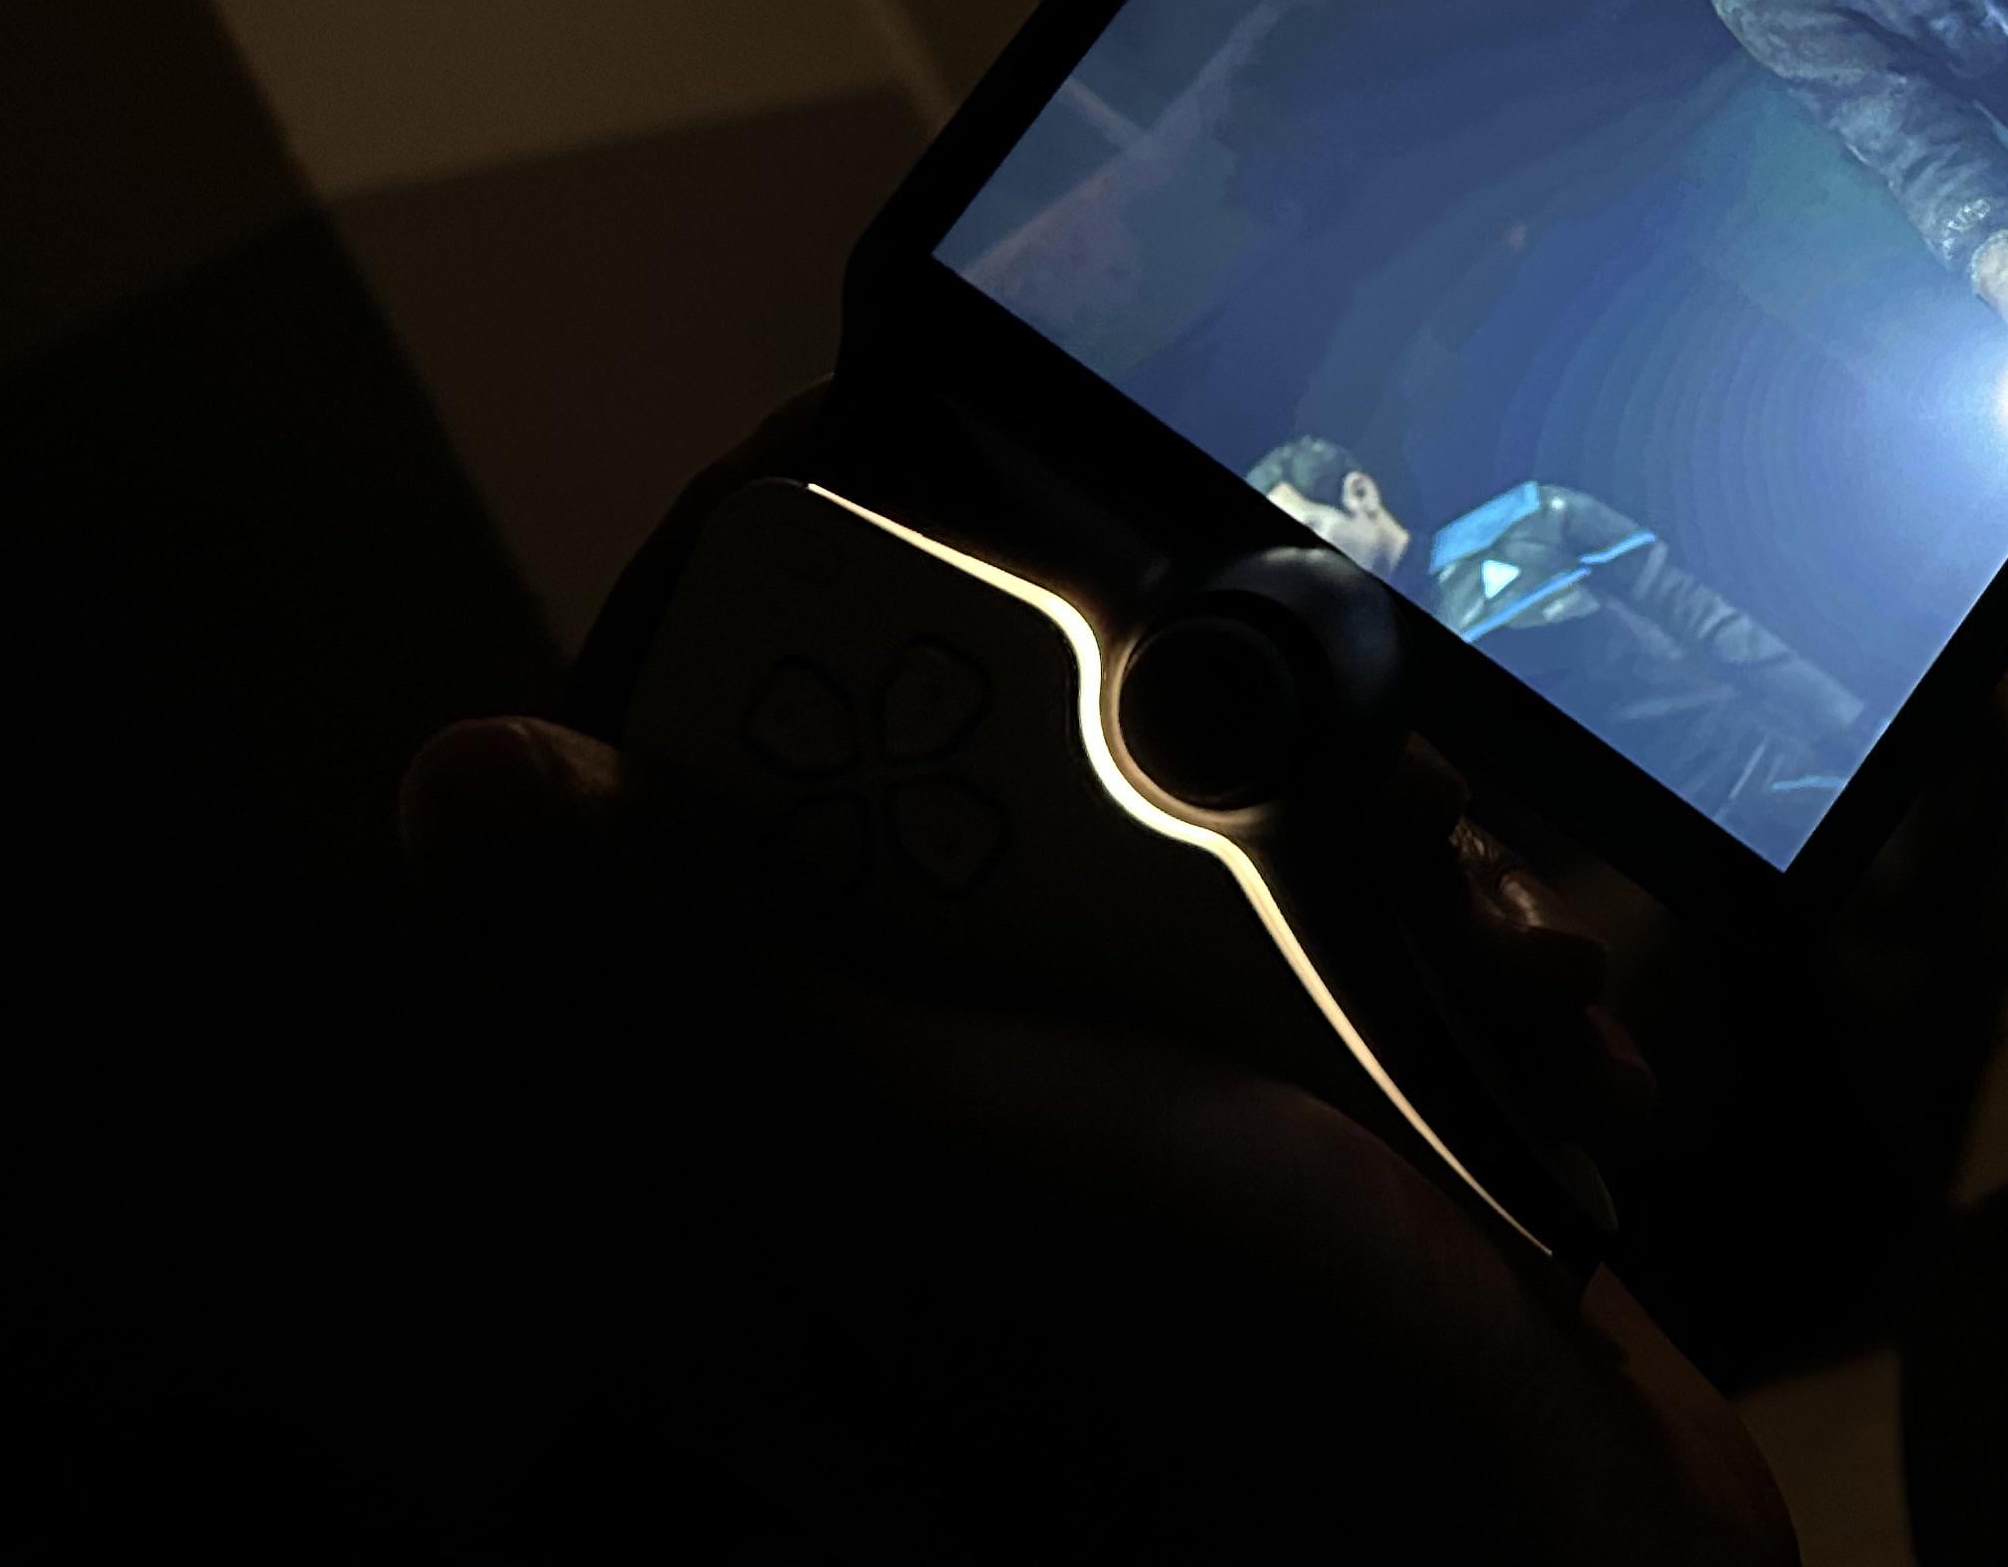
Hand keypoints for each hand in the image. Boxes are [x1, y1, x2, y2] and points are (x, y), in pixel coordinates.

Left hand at [401, 419, 1792, 1565]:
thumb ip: (700, 975)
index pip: (746, 778)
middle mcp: (938, 1088)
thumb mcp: (933, 1161)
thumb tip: (461, 779)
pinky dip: (1448, 941)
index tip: (1016, 541)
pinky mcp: (1292, 1102)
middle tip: (1326, 811)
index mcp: (790, 1104)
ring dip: (1369, 850)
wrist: (1546, 1554)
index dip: (861, 634)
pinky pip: (1348, 920)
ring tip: (1458, 947)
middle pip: (1017, 763)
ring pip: (1215, 822)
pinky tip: (1516, 1020)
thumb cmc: (1244, 1383)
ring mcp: (1126, 1093)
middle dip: (1203, 743)